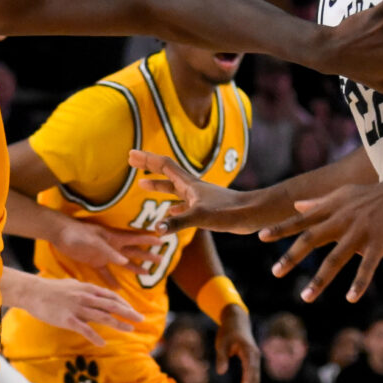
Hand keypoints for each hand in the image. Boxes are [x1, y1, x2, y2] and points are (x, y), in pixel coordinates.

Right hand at [16, 274, 143, 345]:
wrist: (33, 292)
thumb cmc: (52, 289)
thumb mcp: (73, 285)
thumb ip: (87, 291)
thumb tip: (98, 296)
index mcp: (88, 289)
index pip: (111, 296)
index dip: (124, 304)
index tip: (133, 311)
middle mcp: (86, 298)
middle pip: (112, 305)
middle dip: (128, 312)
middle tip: (141, 319)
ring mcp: (78, 308)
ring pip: (103, 317)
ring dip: (118, 323)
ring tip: (130, 329)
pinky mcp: (68, 319)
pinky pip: (85, 329)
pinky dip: (95, 337)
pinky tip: (103, 343)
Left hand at [53, 219, 160, 275]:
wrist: (60, 234)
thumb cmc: (78, 234)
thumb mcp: (94, 242)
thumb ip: (109, 252)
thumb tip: (124, 262)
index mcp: (114, 238)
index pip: (135, 239)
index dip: (148, 240)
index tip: (162, 241)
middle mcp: (112, 247)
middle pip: (134, 252)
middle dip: (147, 255)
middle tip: (161, 260)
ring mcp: (104, 255)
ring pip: (124, 263)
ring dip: (135, 268)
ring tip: (146, 273)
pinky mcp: (94, 261)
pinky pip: (106, 272)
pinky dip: (111, 280)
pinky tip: (118, 288)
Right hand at [131, 150, 282, 234]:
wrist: (252, 215)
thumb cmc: (228, 213)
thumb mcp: (200, 218)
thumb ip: (177, 222)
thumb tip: (157, 228)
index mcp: (189, 185)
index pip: (164, 166)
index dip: (147, 159)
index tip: (130, 154)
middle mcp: (192, 188)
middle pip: (166, 173)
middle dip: (148, 166)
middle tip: (131, 161)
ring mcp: (199, 198)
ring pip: (173, 188)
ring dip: (158, 185)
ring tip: (142, 184)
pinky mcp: (206, 208)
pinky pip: (183, 205)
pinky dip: (172, 206)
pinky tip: (168, 212)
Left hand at [214, 304, 259, 382]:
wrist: (237, 320)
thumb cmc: (227, 332)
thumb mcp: (221, 343)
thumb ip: (221, 357)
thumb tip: (220, 372)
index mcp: (249, 353)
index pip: (250, 375)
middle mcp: (256, 357)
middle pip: (255, 380)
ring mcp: (256, 359)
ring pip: (256, 380)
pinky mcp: (254, 361)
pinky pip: (254, 376)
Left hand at [263, 178, 382, 302]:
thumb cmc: (372, 194)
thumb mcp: (342, 194)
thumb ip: (318, 203)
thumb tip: (296, 206)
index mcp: (332, 210)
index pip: (301, 220)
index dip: (281, 228)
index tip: (261, 236)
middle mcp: (341, 222)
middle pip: (311, 240)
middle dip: (292, 257)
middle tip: (275, 272)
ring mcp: (360, 234)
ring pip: (336, 259)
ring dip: (320, 279)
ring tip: (306, 297)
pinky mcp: (379, 243)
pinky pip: (367, 267)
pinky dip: (359, 283)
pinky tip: (350, 298)